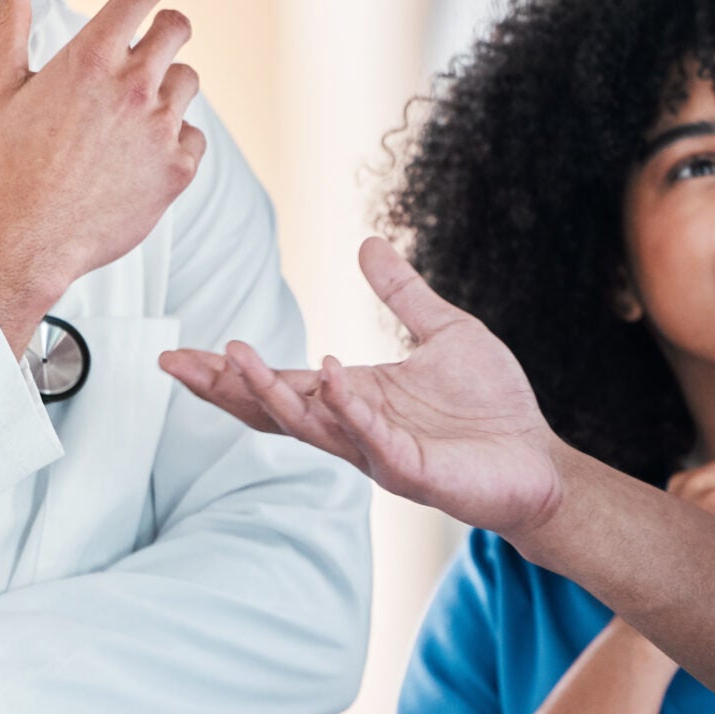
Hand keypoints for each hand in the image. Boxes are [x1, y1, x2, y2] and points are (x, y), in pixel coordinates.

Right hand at [0, 0, 206, 351]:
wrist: (29, 236)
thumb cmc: (8, 162)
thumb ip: (10, 26)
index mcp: (90, 58)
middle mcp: (133, 86)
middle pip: (177, 28)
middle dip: (166, 29)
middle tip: (151, 46)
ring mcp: (160, 128)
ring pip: (187, 81)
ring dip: (167, 88)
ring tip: (130, 117)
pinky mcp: (178, 168)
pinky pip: (193, 135)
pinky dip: (173, 140)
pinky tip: (139, 157)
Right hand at [159, 238, 567, 535]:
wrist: (539, 461)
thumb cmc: (490, 408)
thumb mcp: (444, 332)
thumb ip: (401, 294)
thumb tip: (366, 243)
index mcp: (352, 396)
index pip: (278, 383)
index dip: (227, 372)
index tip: (175, 356)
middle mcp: (354, 428)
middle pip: (274, 410)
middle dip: (225, 387)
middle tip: (175, 363)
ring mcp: (380, 452)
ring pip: (311, 427)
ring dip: (272, 394)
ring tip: (237, 358)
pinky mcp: (415, 471)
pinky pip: (373, 440)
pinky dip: (349, 408)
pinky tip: (330, 375)